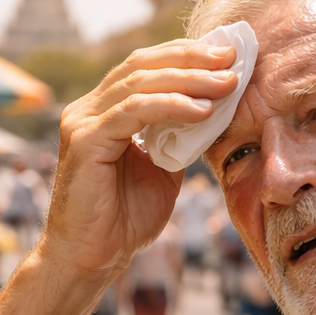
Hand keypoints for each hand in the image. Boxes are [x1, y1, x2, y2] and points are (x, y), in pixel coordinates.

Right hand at [42, 39, 238, 279]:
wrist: (94, 258)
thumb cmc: (124, 220)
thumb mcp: (163, 170)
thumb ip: (179, 139)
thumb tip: (213, 111)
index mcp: (105, 112)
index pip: (145, 68)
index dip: (185, 56)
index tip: (227, 56)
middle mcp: (89, 110)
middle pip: (142, 65)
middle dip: (191, 59)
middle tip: (231, 59)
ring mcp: (83, 122)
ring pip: (140, 83)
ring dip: (188, 80)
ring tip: (226, 84)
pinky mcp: (85, 141)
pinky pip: (133, 112)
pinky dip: (170, 107)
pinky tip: (201, 110)